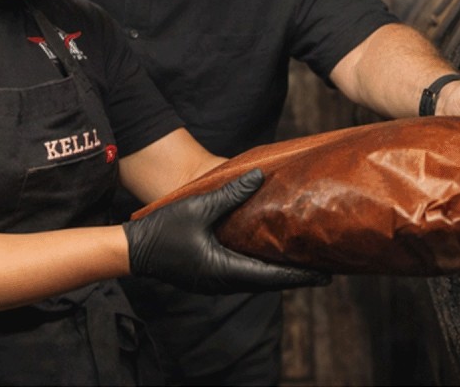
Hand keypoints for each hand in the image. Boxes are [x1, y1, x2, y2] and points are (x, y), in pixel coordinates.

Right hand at [123, 169, 331, 293]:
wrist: (133, 251)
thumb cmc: (163, 229)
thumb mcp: (199, 206)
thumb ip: (231, 193)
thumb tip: (260, 176)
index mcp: (225, 269)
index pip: (273, 276)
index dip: (301, 275)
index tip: (326, 274)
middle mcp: (226, 282)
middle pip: (270, 281)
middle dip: (297, 274)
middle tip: (326, 265)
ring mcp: (218, 282)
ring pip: (258, 279)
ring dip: (281, 271)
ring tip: (305, 260)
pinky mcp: (212, 277)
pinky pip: (245, 275)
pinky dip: (264, 268)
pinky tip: (273, 255)